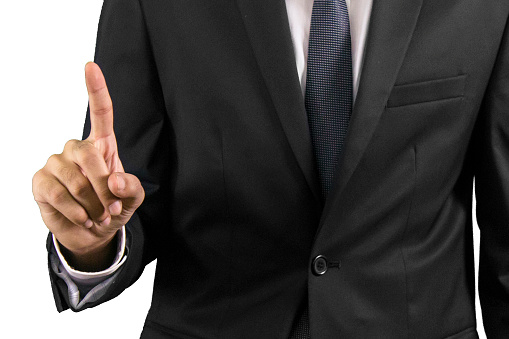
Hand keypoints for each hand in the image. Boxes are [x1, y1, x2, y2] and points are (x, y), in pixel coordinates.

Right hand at [33, 62, 144, 270]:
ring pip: (74, 179)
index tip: (91, 66)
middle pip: (89, 155)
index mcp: (102, 145)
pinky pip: (56, 193)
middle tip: (112, 209)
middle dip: (104, 187)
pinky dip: (75, 211)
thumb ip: (131, 188)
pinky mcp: (41, 182)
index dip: (96, 89)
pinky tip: (83, 219)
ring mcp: (56, 164)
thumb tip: (114, 181)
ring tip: (100, 217)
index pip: (100, 113)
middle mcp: (77, 149)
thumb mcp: (132, 199)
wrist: (92, 232)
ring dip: (92, 205)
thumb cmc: (113, 207)